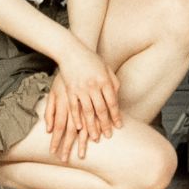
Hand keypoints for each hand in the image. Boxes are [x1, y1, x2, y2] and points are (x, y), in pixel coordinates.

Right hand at [46, 41, 119, 156]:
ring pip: (88, 111)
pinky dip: (77, 118)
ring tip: (95, 137)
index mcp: (105, 81)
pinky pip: (74, 107)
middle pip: (101, 109)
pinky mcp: (70, 90)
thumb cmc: (91, 59)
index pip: (112, 102)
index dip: (115, 116)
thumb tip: (117, 98)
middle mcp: (94, 86)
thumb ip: (113, 83)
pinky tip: (79, 128)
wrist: (72, 51)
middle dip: (105, 124)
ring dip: (92, 126)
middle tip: (108, 136)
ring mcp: (81, 89)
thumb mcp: (106, 68)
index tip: (118, 126)